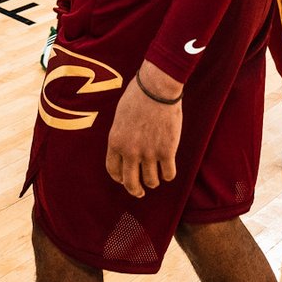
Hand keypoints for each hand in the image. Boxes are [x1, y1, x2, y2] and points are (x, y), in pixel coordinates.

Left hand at [106, 61, 181, 198]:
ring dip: (153, 181)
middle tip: (140, 192)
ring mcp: (149, 153)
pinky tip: (168, 169)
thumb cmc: (137, 97)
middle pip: (131, 183)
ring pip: (151, 181)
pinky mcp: (167, 151)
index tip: (124, 180)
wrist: (156, 88)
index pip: (113, 170)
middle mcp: (130, 151)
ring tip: (156, 177)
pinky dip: (168, 174)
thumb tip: (126, 154)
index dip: (119, 178)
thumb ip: (122, 137)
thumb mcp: (120, 118)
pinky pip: (168, 174)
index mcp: (115, 141)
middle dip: (135, 191)